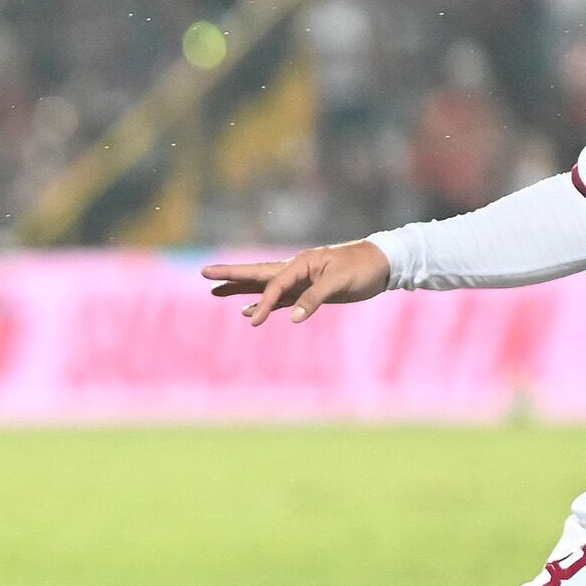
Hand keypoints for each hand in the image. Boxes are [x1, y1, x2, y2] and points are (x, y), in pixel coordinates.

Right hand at [200, 240, 390, 325]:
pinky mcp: (307, 291)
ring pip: (263, 286)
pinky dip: (263, 304)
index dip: (263, 303)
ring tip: (215, 292)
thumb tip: (294, 317)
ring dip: (240, 290)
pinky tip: (249, 311)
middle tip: (203, 273)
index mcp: (300, 263)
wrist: (382, 264)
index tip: (256, 322)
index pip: (274, 284)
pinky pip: (279, 299)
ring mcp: (299, 281)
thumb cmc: (362, 268)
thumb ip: (315, 298)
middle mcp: (295, 269)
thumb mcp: (340, 282)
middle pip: (256, 274)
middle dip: (230, 275)